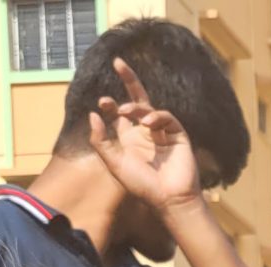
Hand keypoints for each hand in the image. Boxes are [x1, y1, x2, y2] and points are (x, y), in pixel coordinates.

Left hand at [90, 57, 202, 215]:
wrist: (168, 199)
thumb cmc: (142, 185)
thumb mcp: (114, 163)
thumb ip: (101, 141)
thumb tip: (92, 114)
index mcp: (130, 137)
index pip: (119, 113)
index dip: (110, 104)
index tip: (103, 102)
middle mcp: (145, 131)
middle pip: (138, 99)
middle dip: (129, 80)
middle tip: (118, 63)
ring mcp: (162, 132)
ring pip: (149, 108)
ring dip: (136, 106)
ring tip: (126, 111)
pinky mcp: (177, 134)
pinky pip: (166, 118)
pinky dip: (156, 117)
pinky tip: (147, 123)